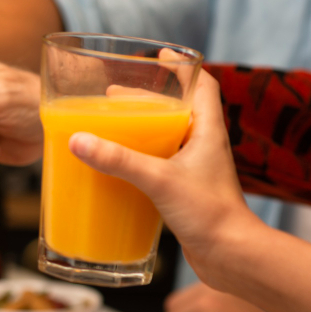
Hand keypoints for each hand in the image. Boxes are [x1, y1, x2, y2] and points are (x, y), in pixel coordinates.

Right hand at [67, 64, 258, 283]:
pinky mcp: (186, 193)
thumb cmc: (209, 214)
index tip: (159, 54)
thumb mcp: (158, 180)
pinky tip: (119, 169)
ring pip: (168, 138)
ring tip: (112, 127)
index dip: (181, 67)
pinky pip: (161, 165)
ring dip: (143, 129)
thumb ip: (118, 160)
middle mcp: (204, 146)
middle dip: (147, 99)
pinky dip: (140, 160)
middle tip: (115, 96)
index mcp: (208, 131)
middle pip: (178, 109)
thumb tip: (78, 140)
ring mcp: (196, 171)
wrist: (232, 257)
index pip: (202, 85)